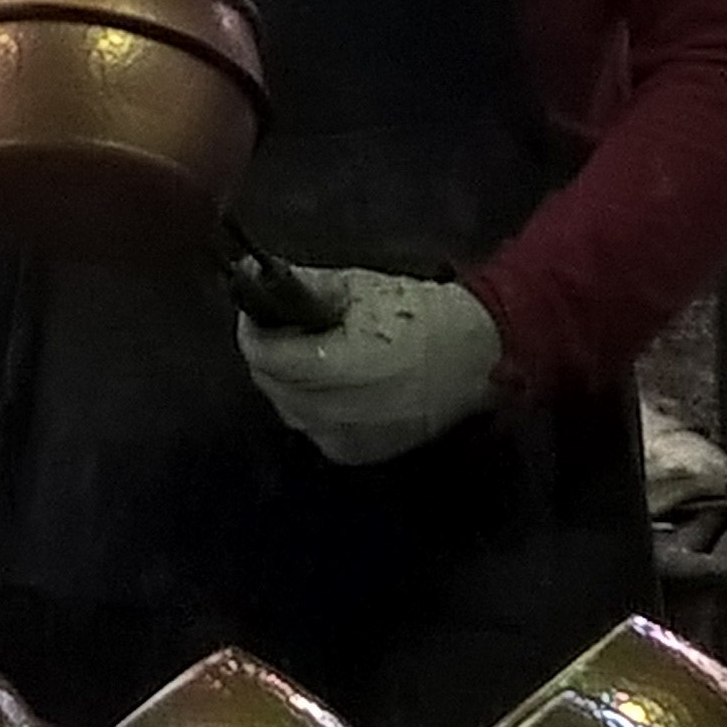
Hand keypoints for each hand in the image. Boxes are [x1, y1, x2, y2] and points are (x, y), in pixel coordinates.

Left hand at [235, 267, 502, 464]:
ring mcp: (346, 439)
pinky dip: (313, 406)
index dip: (254, 329)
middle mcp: (334, 412)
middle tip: (289, 328)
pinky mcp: (358, 455)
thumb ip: (304, 285)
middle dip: (272, 353)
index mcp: (335, 368)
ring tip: (314, 353)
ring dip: (290, 381)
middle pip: (271, 384)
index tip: (258, 310)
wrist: (475, 357)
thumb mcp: (359, 288)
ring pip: (289, 409)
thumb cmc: (418, 315)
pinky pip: (314, 429)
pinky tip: (333, 384)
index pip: (263, 355)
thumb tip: (252, 272)